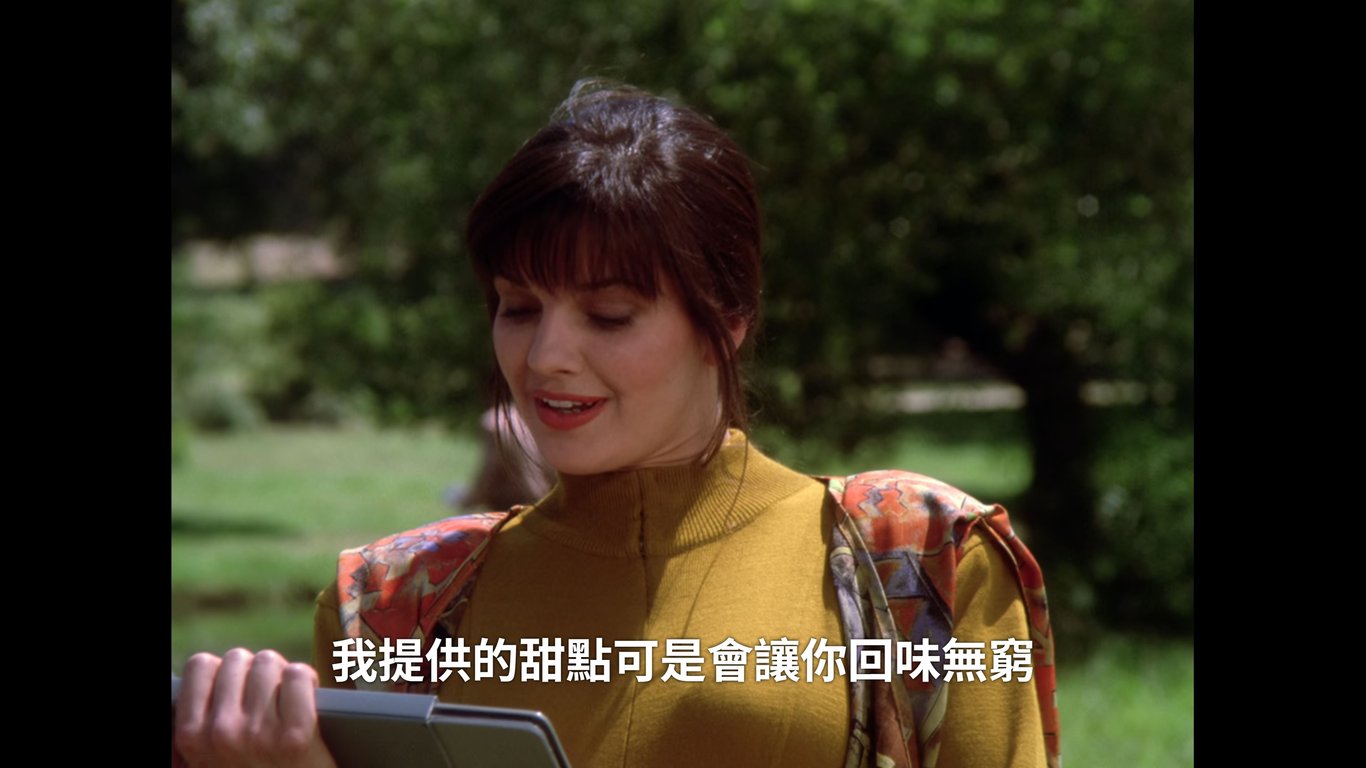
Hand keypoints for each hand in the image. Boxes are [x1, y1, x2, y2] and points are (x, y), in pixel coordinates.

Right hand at [173, 648, 336, 767]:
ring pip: (269, 663)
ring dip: (282, 675)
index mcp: (191, 736)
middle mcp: (220, 732)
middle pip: (239, 658)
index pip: (200, 666)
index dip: (223, 671)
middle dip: (256, 672)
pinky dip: (306, 681)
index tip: (238, 684)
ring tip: (288, 697)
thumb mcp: (208, 757)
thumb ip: (205, 720)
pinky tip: (309, 696)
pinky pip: (297, 676)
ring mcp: (257, 733)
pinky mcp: (295, 736)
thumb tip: (212, 674)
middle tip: (269, 694)